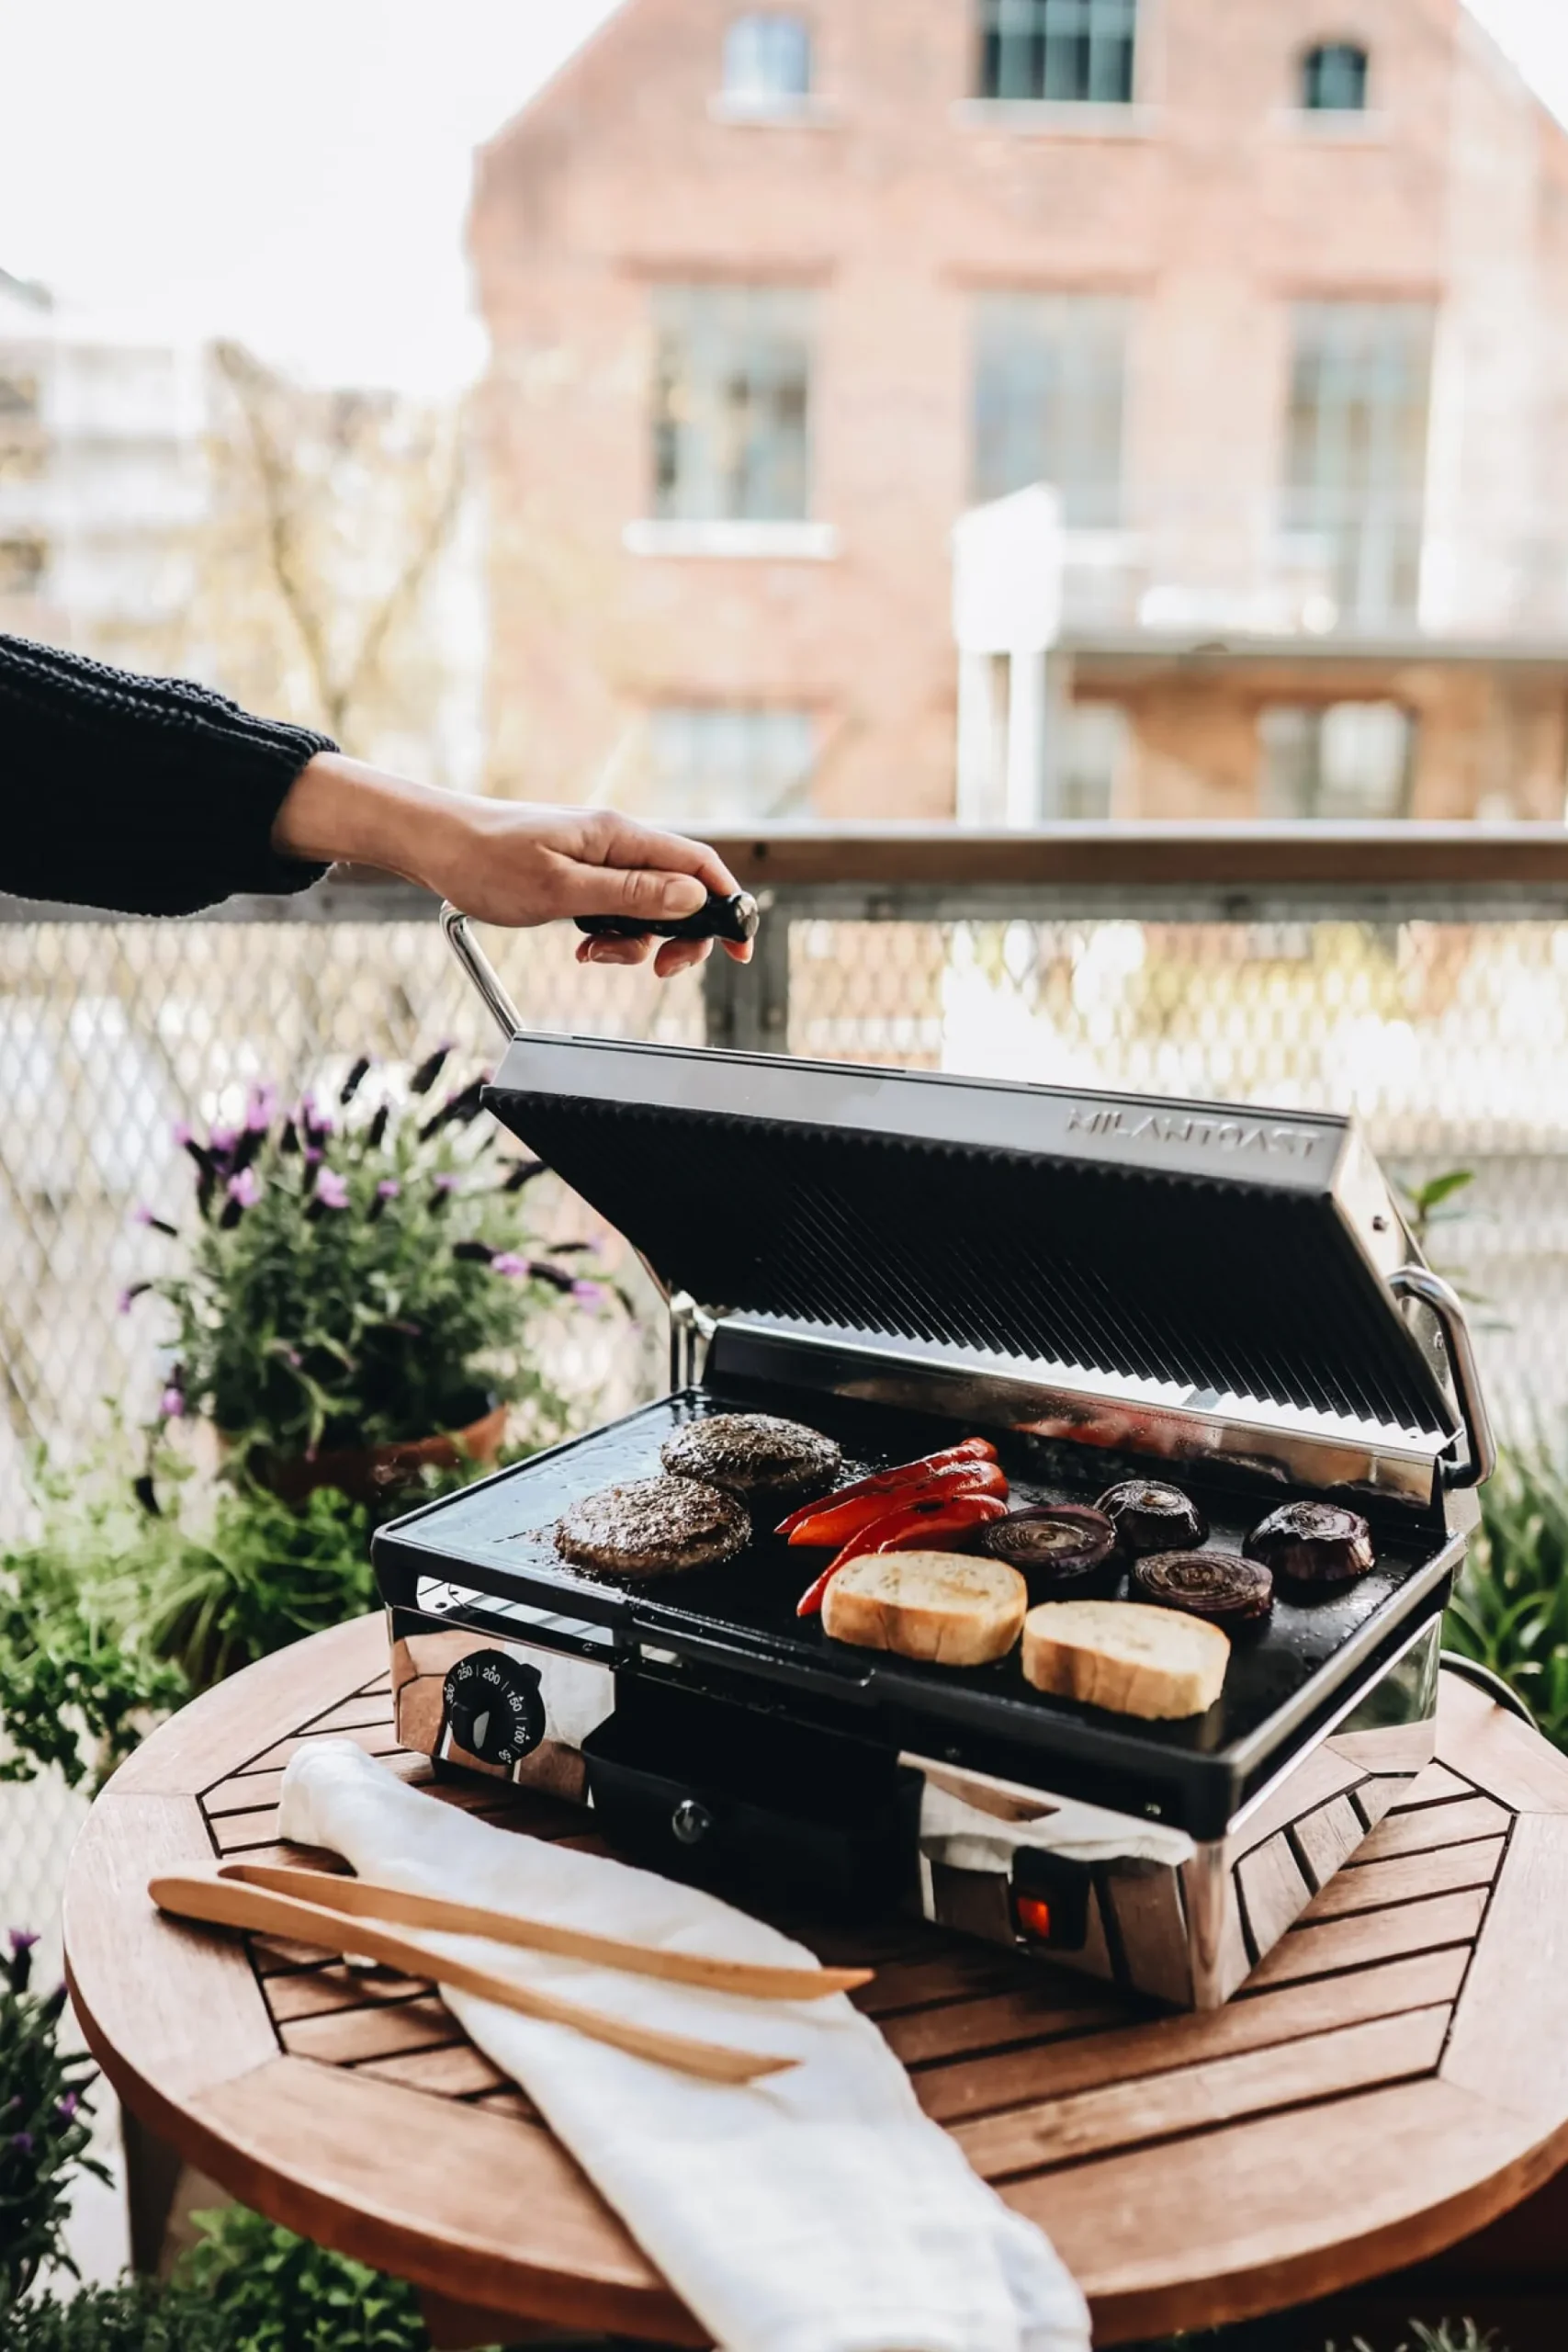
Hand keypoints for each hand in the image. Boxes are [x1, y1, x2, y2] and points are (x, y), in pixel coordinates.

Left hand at [274, 755, 751, 977]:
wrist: (432, 845)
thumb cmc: (487, 861)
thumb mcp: (563, 889)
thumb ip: (632, 894)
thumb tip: (694, 897)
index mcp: (620, 836)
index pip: (699, 864)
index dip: (728, 905)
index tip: (740, 947)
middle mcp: (616, 843)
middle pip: (680, 891)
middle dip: (678, 937)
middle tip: (657, 971)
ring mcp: (598, 859)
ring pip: (646, 908)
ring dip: (634, 943)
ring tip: (592, 955)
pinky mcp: (579, 875)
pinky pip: (615, 910)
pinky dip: (607, 936)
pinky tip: (579, 947)